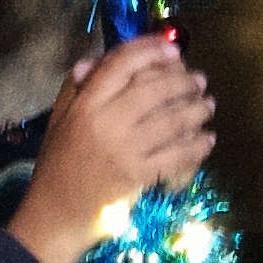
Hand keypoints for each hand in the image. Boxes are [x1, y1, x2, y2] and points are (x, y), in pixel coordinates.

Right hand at [19, 33, 217, 262]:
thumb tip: (95, 60)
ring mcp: (123, 149)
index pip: (121, 65)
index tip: (172, 49)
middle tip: (199, 79)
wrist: (55, 213)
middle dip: (183, 80)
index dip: (150, 51)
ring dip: (196, 110)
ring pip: (171, 120)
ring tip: (208, 105)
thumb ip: (74, 88)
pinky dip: (197, 145)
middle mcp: (104, 121)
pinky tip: (207, 139)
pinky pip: (176, 154)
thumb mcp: (58, 121)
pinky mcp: (137, 175)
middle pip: (153, 89)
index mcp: (84, 105)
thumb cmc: (57, 165)